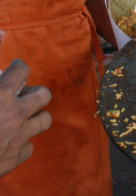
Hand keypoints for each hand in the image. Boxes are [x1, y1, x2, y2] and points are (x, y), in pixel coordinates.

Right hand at [0, 60, 51, 176]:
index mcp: (1, 96)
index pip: (21, 71)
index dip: (19, 66)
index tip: (16, 67)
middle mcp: (15, 114)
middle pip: (44, 95)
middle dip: (36, 92)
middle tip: (25, 94)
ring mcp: (19, 136)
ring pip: (45, 120)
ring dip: (36, 116)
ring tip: (23, 117)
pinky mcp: (16, 157)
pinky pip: (29, 146)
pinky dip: (21, 144)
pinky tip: (10, 141)